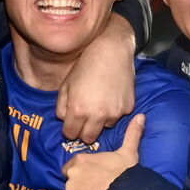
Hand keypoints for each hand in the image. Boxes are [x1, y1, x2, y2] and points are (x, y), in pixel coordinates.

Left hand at [57, 15, 135, 143]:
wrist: (112, 51)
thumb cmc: (85, 65)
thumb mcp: (66, 85)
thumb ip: (61, 107)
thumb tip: (64, 120)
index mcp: (78, 110)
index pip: (70, 134)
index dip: (69, 129)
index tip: (71, 124)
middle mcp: (97, 115)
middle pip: (88, 138)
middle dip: (83, 131)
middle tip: (84, 120)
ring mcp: (114, 113)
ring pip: (104, 127)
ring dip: (100, 121)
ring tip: (99, 103)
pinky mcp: (127, 108)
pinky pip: (118, 117)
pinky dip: (113, 112)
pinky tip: (111, 97)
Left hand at [63, 114, 143, 189]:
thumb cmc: (125, 174)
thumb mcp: (129, 153)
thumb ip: (132, 134)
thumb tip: (141, 116)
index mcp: (82, 159)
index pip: (75, 165)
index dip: (84, 172)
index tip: (94, 178)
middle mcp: (72, 171)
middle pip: (72, 179)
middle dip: (80, 184)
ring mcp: (69, 188)